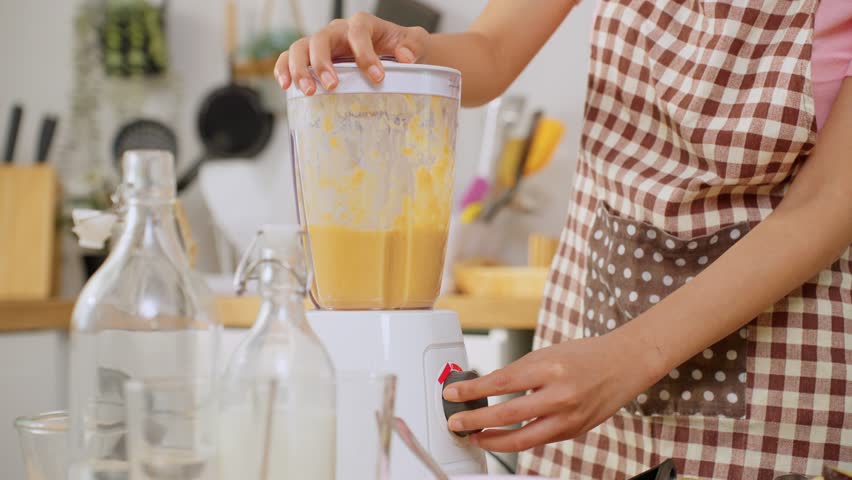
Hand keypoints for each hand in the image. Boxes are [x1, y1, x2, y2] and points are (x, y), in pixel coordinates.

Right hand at [273, 12, 429, 94]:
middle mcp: (337, 31)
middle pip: (321, 39)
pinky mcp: (310, 57)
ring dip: (300, 69)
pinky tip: (286, 86)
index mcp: (362, 24)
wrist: (392, 51)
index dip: (365, 54)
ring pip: (300, 47)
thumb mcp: (413, 42)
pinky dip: (284, 69)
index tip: (377, 77)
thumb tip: (406, 56)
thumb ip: (412, 45)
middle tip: (332, 86)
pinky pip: (289, 58)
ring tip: (308, 91)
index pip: (358, 33)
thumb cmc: (399, 47)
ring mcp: (321, 43)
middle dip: (323, 63)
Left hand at [442, 333, 658, 451]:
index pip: (501, 381)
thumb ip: (520, 372)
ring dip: (494, 440)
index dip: (473, 389)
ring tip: (475, 436)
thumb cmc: (584, 355)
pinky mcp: (575, 431)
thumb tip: (486, 388)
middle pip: (508, 414)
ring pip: (523, 438)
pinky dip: (517, 440)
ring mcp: (569, 416)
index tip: (453, 392)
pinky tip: (502, 437)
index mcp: (549, 367)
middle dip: (476, 421)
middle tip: (456, 422)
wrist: (624, 363)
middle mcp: (560, 394)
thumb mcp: (547, 354)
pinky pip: (539, 440)